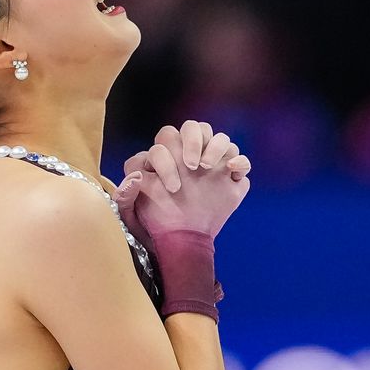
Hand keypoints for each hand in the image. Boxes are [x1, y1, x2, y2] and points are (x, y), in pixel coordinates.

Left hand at [112, 121, 251, 246]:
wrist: (184, 241)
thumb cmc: (159, 222)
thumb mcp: (135, 210)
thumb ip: (128, 191)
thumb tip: (136, 175)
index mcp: (167, 157)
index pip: (166, 139)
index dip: (165, 158)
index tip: (171, 186)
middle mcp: (190, 156)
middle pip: (193, 128)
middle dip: (192, 141)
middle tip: (190, 166)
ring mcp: (212, 164)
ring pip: (218, 136)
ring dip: (214, 147)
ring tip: (208, 168)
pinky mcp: (232, 177)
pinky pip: (241, 159)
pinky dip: (239, 162)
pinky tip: (232, 172)